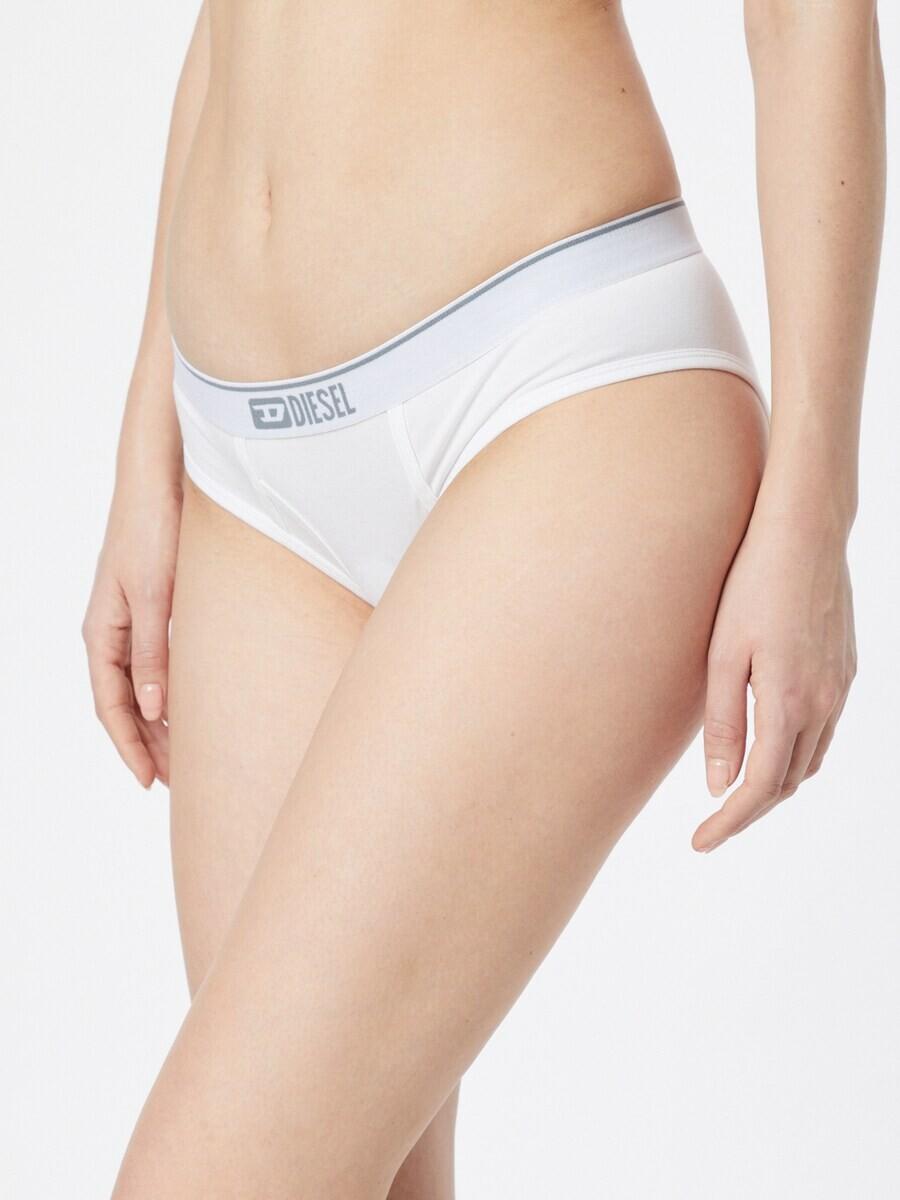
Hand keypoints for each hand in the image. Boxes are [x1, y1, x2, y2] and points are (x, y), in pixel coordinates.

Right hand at [82, 480, 182, 788]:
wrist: (161, 478)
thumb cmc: (152, 529)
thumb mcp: (154, 595)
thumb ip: (153, 652)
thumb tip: (152, 710)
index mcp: (102, 632)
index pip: (110, 706)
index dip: (129, 746)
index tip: (150, 782)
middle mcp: (114, 631)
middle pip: (127, 704)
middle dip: (149, 744)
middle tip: (181, 783)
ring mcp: (136, 619)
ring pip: (145, 686)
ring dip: (164, 722)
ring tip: (191, 756)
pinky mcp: (160, 607)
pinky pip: (161, 663)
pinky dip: (175, 690)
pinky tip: (197, 706)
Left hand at [694, 509, 856, 851]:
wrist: (805, 534)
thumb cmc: (752, 585)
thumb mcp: (722, 654)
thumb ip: (723, 723)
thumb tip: (720, 785)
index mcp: (788, 703)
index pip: (759, 788)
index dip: (729, 823)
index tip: (700, 842)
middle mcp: (823, 704)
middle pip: (786, 783)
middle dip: (749, 810)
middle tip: (711, 825)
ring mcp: (840, 688)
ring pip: (808, 762)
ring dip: (773, 785)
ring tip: (735, 795)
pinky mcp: (845, 671)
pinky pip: (823, 733)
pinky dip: (795, 755)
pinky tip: (771, 748)